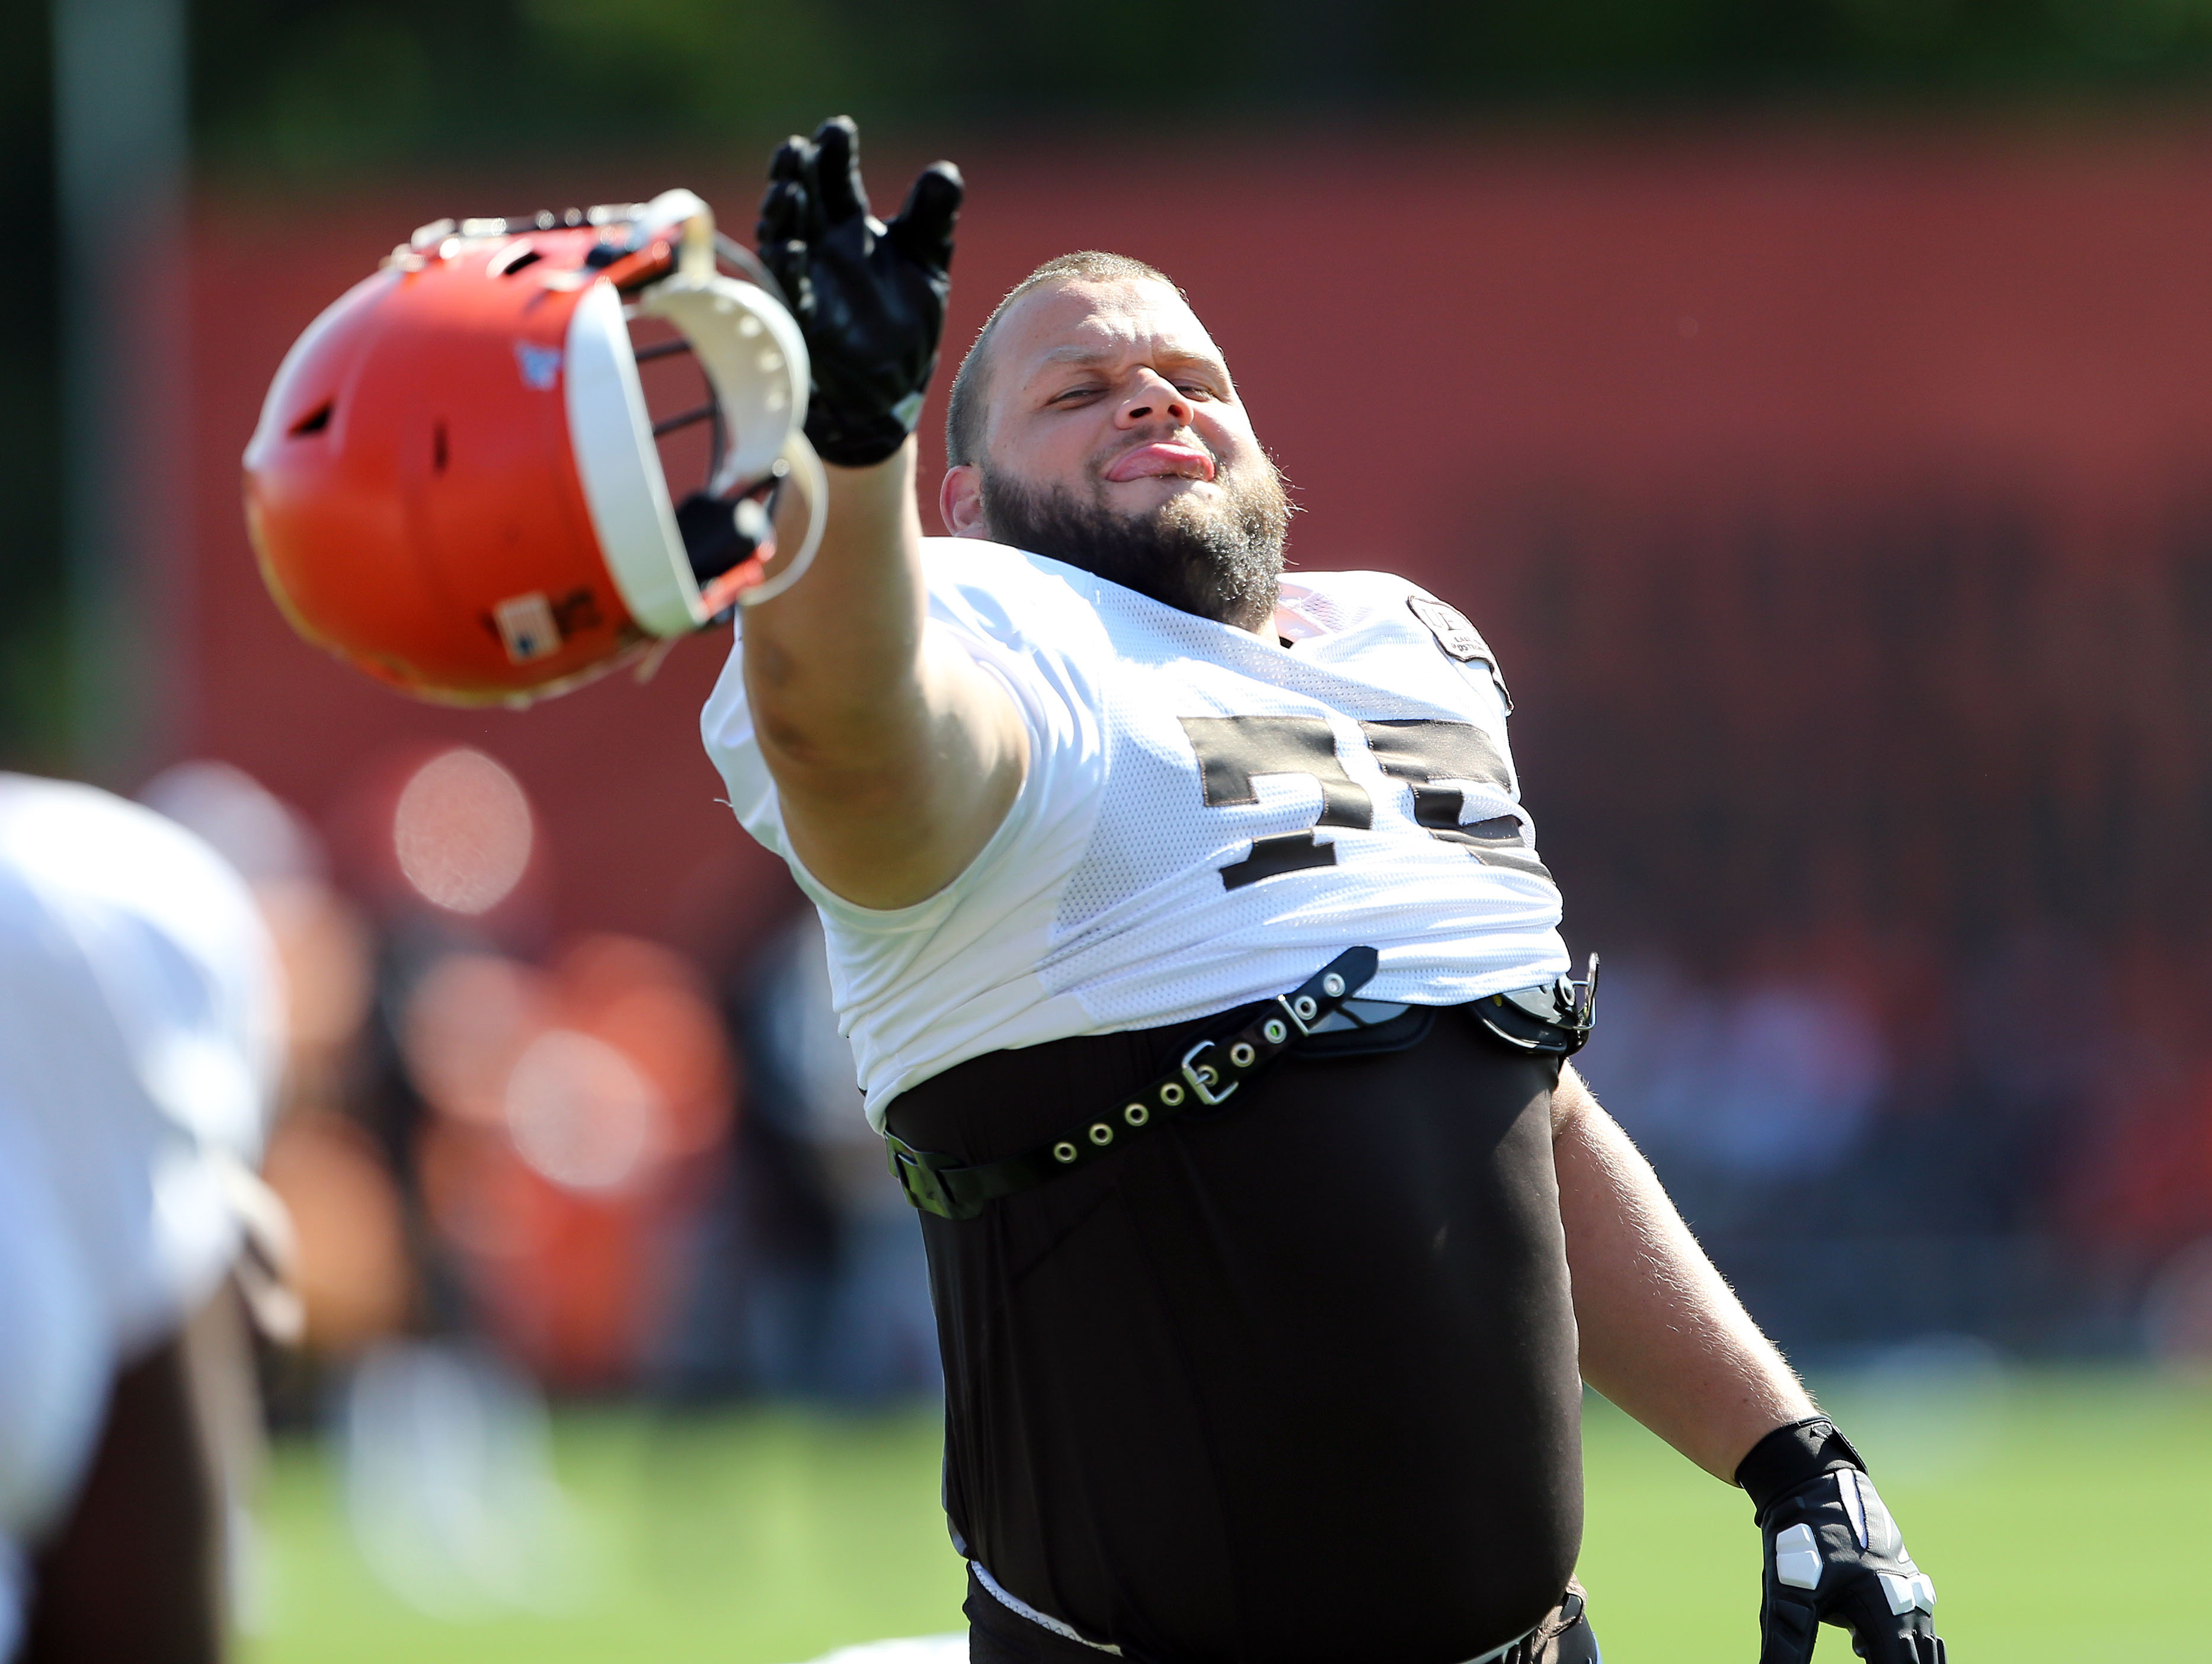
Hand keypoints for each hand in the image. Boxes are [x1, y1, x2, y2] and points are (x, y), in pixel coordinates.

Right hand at [756, 116, 962, 467]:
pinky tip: (792, 248)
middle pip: (801, 197)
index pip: (835, 176)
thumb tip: (944, 171)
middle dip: (795, 172)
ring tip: (789, 190)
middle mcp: (822, 246)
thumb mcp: (929, 262)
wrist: (896, 385)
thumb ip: (934, 217)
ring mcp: (809, 280)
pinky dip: (788, 269)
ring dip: (783, 213)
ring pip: (783, 236)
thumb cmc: (907, 319)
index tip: (837, 128)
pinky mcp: (804, 318)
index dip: (834, 152)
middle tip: (797, 148)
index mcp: (850, 225)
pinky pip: (789, 290)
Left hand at [1740, 1419, 1944, 1663]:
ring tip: (1860, 1648)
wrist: (1813, 1484)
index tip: (1856, 1659)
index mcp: (1890, 1615)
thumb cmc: (1802, 1539)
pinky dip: (1899, 1646)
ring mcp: (1912, 1594)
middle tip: (1855, 1651)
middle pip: (1916, 1662)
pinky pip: (1916, 1627)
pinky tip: (1862, 1648)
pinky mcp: (1905, 1583)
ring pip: (1922, 1648)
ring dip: (1901, 1657)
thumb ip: (1785, 1646)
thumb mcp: (1787, 1596)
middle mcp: (1911, 1608)